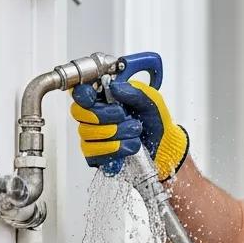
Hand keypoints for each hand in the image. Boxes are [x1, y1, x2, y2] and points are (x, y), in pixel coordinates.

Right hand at [70, 79, 188, 179]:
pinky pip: (93, 152)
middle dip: (103, 114)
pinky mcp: (96, 155)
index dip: (83, 94)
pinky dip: (114, 149)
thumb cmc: (154, 121)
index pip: (80, 93)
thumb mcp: (150, 101)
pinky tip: (130, 146)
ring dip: (117, 132)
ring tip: (136, 132)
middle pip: (79, 112)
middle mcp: (93, 117)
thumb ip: (134, 91)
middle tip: (124, 115)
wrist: (164, 146)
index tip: (94, 97)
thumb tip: (114, 87)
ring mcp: (92, 137)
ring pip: (88, 133)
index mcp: (103, 99)